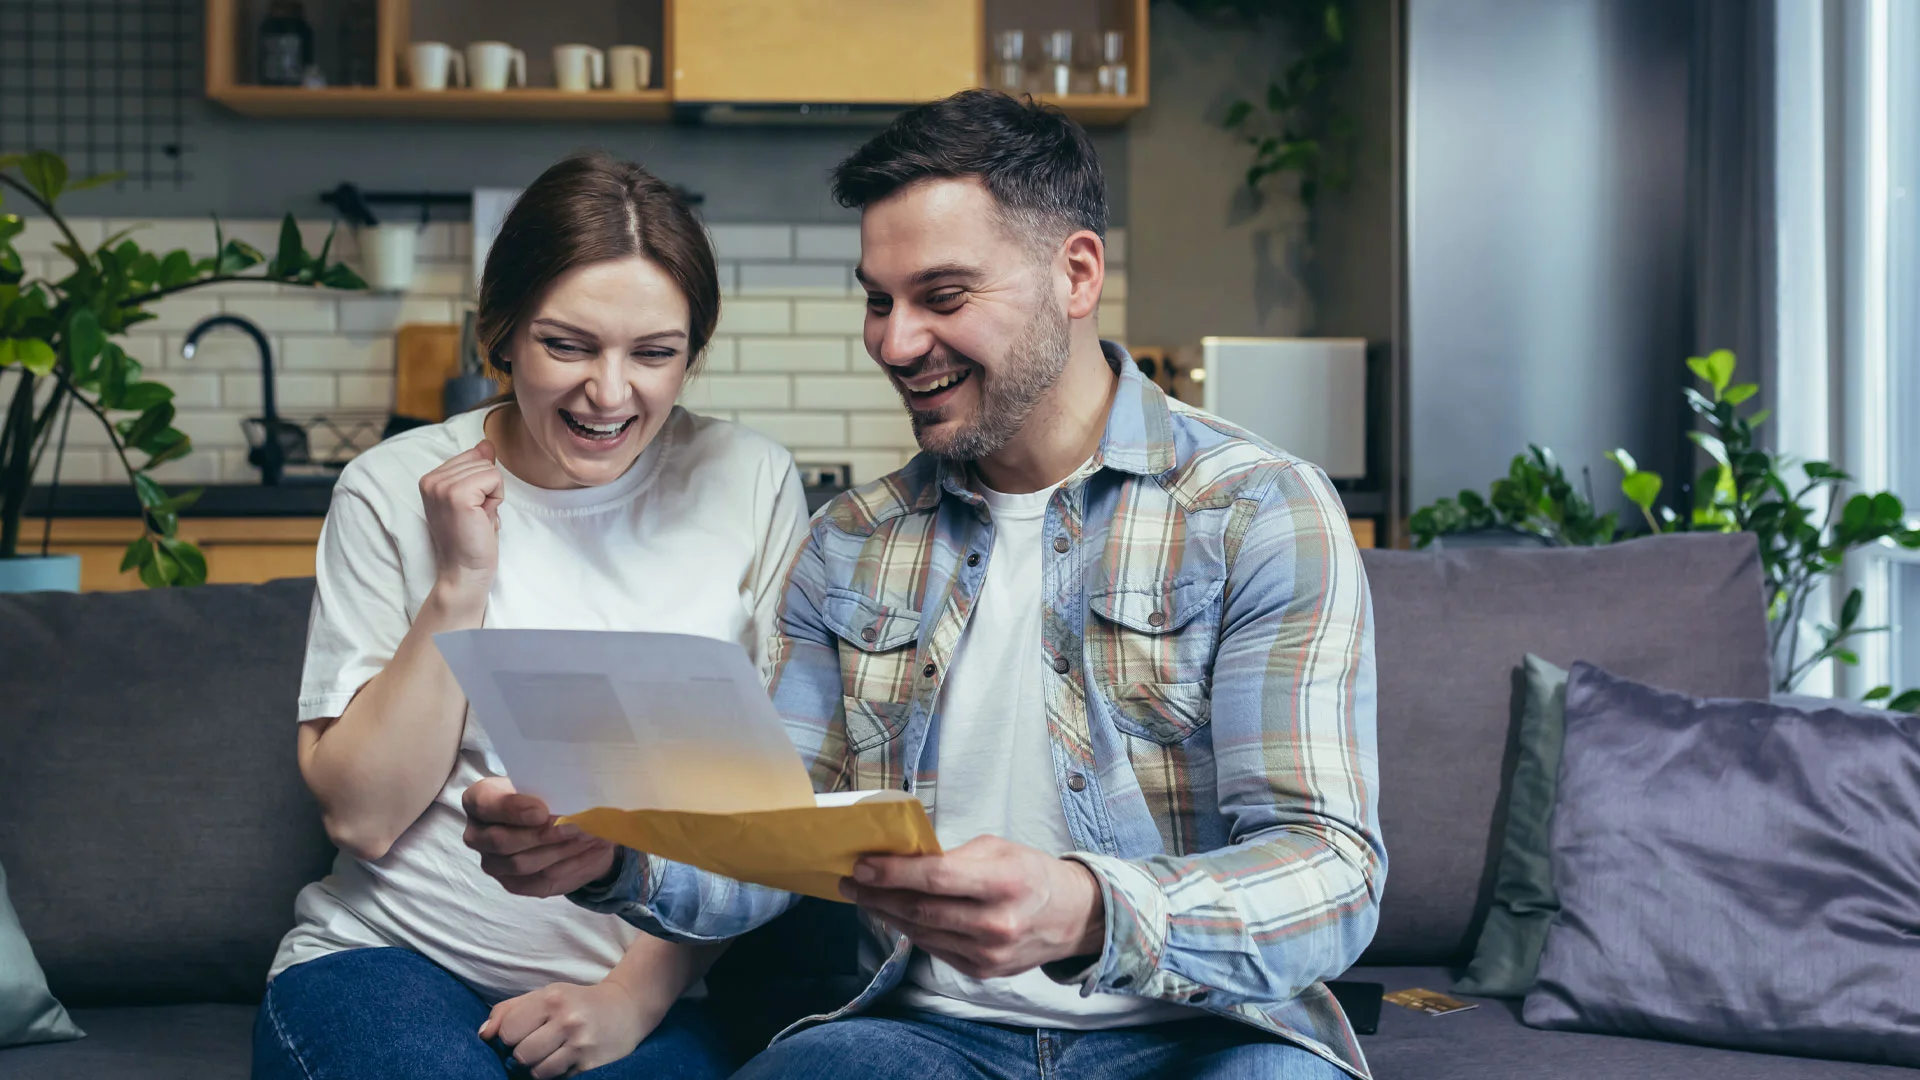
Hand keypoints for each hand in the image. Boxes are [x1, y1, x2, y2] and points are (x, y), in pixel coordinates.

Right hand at [422, 441, 504, 596]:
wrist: (465, 570)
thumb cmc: (471, 538)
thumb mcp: (474, 497)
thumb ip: (477, 468)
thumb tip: (486, 443)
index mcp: (430, 479)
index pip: (472, 456)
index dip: (481, 484)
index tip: (471, 509)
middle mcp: (431, 480)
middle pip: (482, 461)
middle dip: (488, 489)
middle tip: (475, 516)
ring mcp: (442, 487)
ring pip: (489, 469)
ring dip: (492, 495)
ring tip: (477, 518)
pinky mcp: (456, 495)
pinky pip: (494, 478)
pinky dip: (496, 499)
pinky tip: (482, 518)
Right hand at [462, 777, 618, 897]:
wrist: (558, 820)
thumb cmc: (546, 793)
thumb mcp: (545, 781)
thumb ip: (548, 786)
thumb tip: (572, 797)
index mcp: (478, 801)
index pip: (485, 805)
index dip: (511, 809)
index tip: (542, 810)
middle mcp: (478, 836)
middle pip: (502, 842)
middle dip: (544, 834)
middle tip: (576, 825)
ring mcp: (494, 864)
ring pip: (523, 863)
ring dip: (562, 850)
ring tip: (591, 835)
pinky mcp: (515, 884)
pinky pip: (541, 880)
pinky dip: (572, 864)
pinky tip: (593, 850)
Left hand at [479, 980, 661, 1079]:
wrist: (626, 1008)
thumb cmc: (577, 1002)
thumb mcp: (545, 995)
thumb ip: (509, 1010)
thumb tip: (484, 1035)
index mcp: (552, 998)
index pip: (508, 1030)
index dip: (508, 1037)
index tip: (520, 1033)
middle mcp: (567, 1020)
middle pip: (520, 1054)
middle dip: (522, 1054)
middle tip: (536, 1045)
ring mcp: (580, 1044)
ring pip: (537, 1072)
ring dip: (537, 1067)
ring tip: (549, 1054)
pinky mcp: (590, 1064)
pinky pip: (556, 1079)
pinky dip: (554, 1074)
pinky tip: (563, 1060)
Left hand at [839, 835, 1104, 979]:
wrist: (1071, 918)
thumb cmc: (1030, 873)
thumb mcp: (998, 849)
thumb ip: (952, 857)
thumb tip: (900, 860)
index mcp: (1004, 882)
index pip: (936, 878)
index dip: (893, 873)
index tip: (862, 865)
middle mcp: (996, 923)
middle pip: (921, 910)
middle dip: (878, 895)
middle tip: (850, 882)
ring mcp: (988, 954)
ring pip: (921, 933)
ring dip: (887, 914)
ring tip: (865, 897)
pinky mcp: (981, 972)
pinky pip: (934, 949)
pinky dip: (910, 931)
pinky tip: (895, 916)